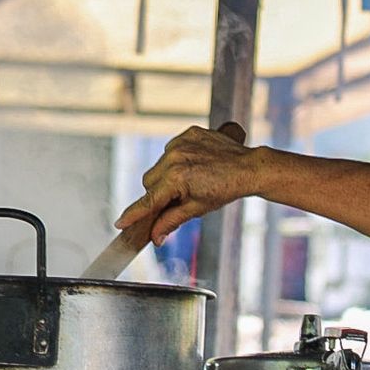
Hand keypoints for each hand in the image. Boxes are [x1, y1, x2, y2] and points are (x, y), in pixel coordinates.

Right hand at [114, 122, 252, 244]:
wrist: (249, 168)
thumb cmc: (225, 190)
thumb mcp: (197, 208)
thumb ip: (172, 221)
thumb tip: (155, 237)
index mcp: (177, 178)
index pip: (149, 200)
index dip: (134, 214)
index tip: (120, 223)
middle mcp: (174, 157)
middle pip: (148, 181)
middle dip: (156, 193)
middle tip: (175, 198)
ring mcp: (181, 143)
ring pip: (158, 165)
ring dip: (166, 175)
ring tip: (190, 179)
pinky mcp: (189, 133)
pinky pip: (171, 149)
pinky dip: (177, 159)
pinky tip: (194, 164)